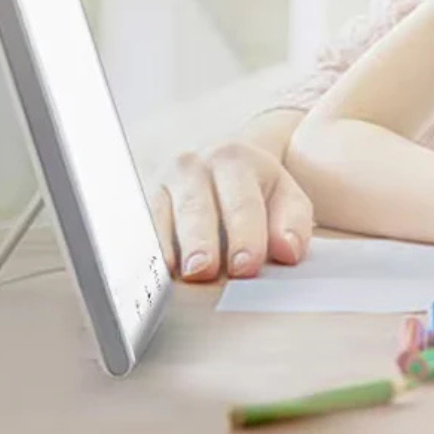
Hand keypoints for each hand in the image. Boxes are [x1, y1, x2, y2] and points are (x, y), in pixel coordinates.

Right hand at [150, 140, 314, 282]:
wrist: (221, 161)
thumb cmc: (257, 190)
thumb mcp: (285, 196)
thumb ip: (293, 223)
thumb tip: (288, 250)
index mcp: (236, 159)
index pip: (242, 202)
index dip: (245, 235)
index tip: (246, 265)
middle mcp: (195, 164)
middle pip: (197, 208)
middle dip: (201, 240)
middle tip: (204, 271)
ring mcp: (164, 182)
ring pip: (162, 215)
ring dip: (167, 247)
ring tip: (175, 274)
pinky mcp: (144, 200)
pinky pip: (140, 226)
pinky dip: (144, 248)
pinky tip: (150, 270)